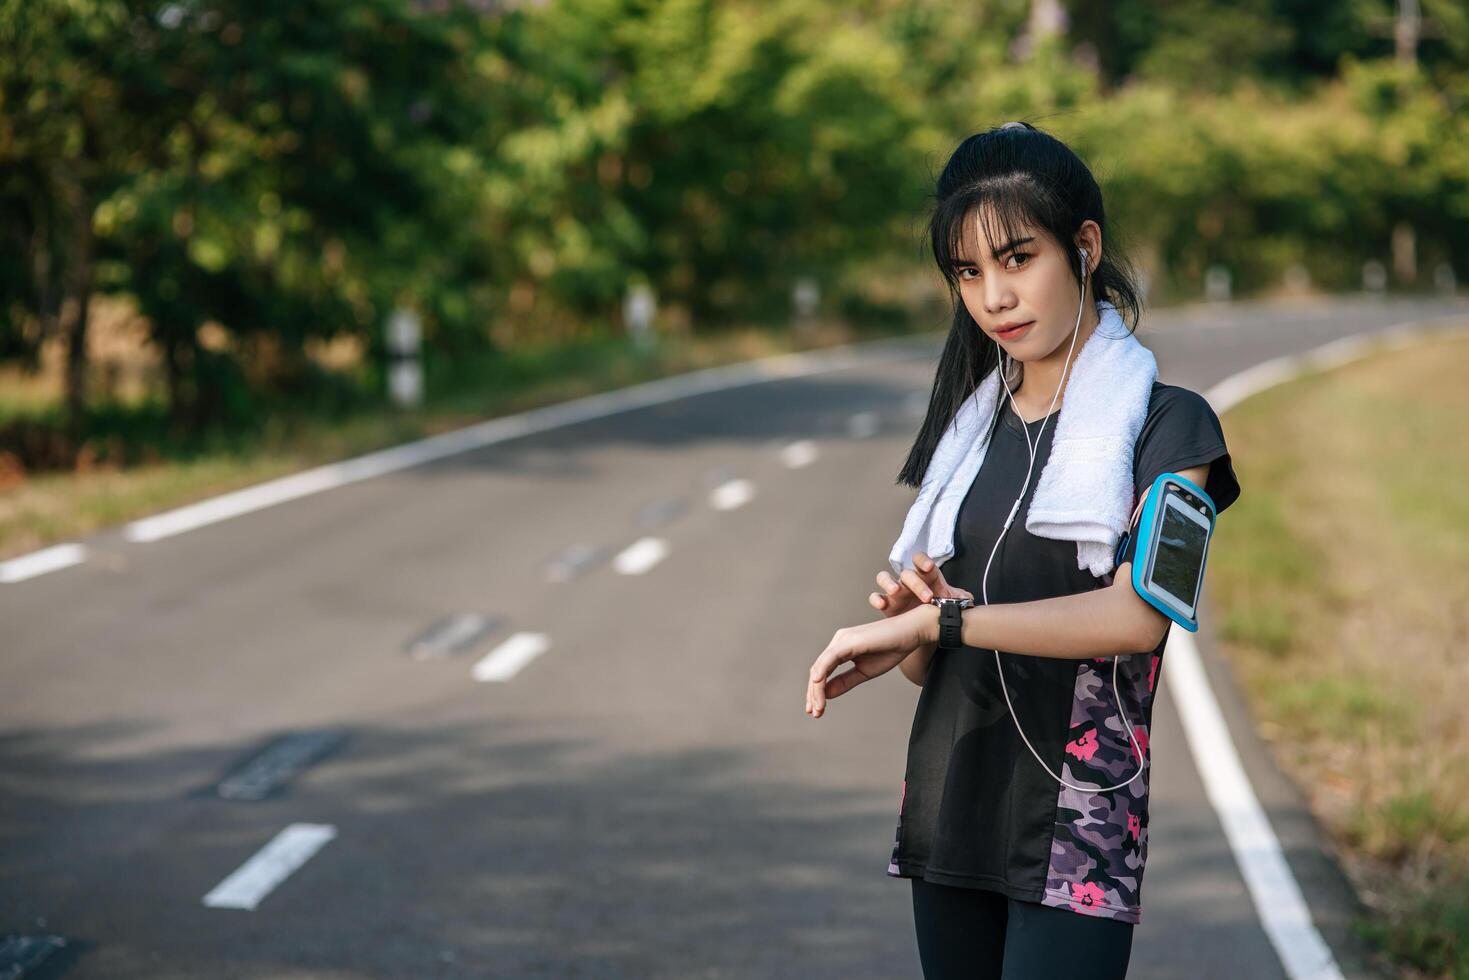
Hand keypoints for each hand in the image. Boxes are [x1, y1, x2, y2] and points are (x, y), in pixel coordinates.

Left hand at [805, 604, 937, 718]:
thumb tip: (826, 695)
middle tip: (814, 714)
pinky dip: (822, 672)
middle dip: (813, 694)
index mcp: (841, 648)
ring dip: (816, 689)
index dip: (817, 692)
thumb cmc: (891, 649)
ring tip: (818, 708)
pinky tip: (817, 685)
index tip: (817, 710)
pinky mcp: (849, 640)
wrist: (911, 632)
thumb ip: (845, 682)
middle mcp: (838, 641)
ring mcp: (842, 639)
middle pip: (818, 670)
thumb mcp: (864, 672)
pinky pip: (830, 658)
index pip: (822, 671)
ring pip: (820, 667)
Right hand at [869, 550, 973, 617]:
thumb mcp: (951, 603)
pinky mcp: (886, 604)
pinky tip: (881, 603)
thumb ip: (960, 599)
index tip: (929, 568)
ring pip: (885, 578)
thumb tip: (968, 599)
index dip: (924, 561)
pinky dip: (876, 599)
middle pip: (907, 573)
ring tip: (895, 592)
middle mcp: (908, 581)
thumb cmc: (938, 610)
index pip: (921, 561)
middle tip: (927, 597)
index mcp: (925, 577)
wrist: (928, 629)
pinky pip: (875, 597)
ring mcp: (895, 592)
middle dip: (916, 583)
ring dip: (889, 583)